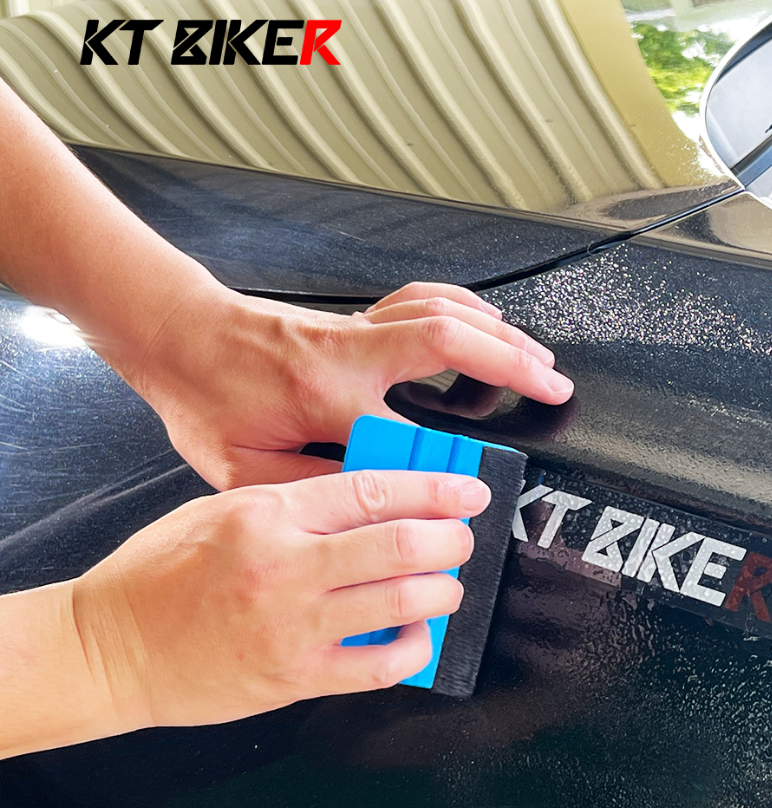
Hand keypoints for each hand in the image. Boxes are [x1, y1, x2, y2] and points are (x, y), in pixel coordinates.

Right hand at [69, 470, 489, 731]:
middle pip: (401, 544)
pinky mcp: (295, 679)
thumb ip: (295, 505)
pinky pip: (379, 665)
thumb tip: (371, 502)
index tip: (466, 490)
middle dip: (450, 538)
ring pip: (402, 602)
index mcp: (266, 515)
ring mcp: (293, 627)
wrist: (109, 650)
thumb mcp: (220, 511)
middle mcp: (285, 567)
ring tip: (446, 585)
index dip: (434, 489)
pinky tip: (419, 636)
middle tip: (462, 538)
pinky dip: (414, 648)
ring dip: (442, 591)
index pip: (372, 491)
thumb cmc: (158, 574)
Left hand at [133, 280, 572, 489]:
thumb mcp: (236, 466)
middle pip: (449, 342)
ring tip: (540, 360)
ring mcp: (357, 328)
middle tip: (555, 389)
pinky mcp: (357, 319)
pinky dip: (468, 307)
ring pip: (445, 312)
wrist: (180, 335)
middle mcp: (350, 353)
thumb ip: (302, 488)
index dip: (443, 464)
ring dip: (501, 333)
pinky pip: (425, 299)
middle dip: (512, 364)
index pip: (402, 431)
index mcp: (324, 395)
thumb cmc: (205, 398)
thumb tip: (357, 508)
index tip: (472, 492)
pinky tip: (489, 322)